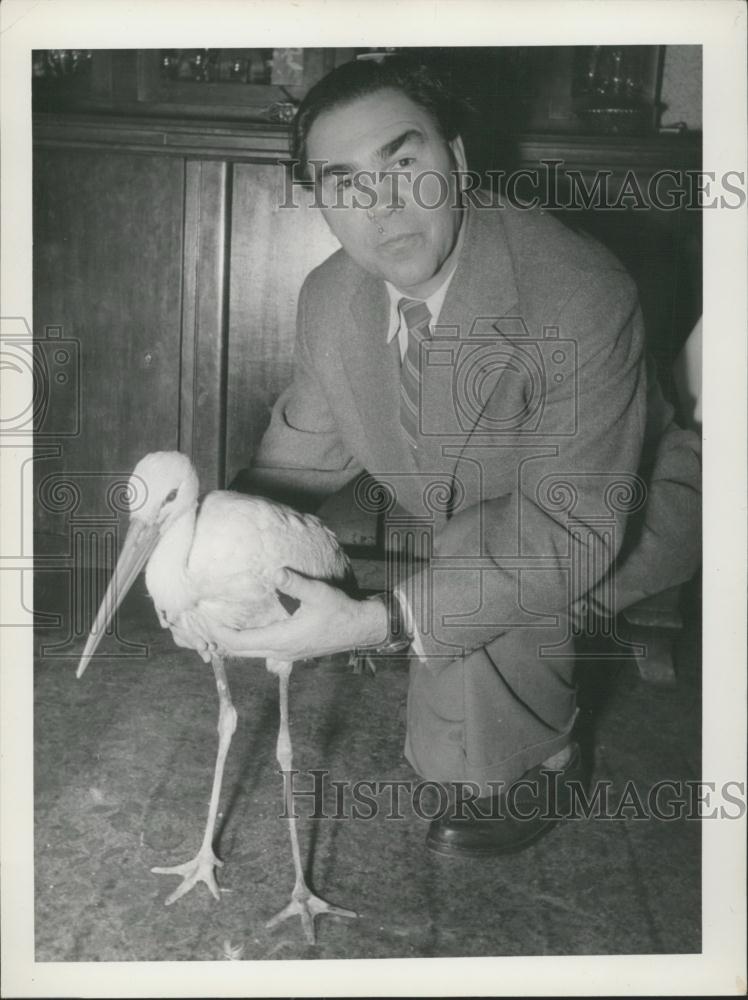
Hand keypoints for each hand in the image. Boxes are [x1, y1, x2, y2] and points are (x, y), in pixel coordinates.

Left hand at [210, 568, 388, 661]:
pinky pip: (260, 650)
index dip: (217, 632)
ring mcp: (285, 654)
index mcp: (281, 639)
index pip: (238, 642)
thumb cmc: (341, 610)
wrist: (361, 628)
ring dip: (231, 641)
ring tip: (215, 625)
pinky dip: (246, 642)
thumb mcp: (319, 593)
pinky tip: (243, 628)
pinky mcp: (291, 651)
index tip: (201, 619)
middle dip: (217, 638)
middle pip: (238, 651)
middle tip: (200, 622)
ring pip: (249, 652)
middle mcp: (279, 651)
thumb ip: (295, 583)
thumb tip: (274, 571)